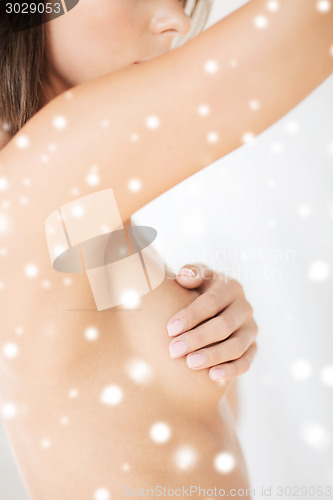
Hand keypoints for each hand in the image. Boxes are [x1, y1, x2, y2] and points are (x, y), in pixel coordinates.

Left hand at [166, 263, 257, 381]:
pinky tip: (212, 376)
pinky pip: (246, 362)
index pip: (211, 302)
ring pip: (236, 346)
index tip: (170, 329)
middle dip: (197, 338)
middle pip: (224, 325)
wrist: (210, 309)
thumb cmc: (195, 290)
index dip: (191, 315)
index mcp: (230, 287)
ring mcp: (250, 329)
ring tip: (190, 364)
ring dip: (213, 356)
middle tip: (174, 350)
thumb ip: (190, 273)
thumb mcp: (193, 277)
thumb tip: (185, 277)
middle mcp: (244, 307)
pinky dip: (231, 370)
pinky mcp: (253, 347)